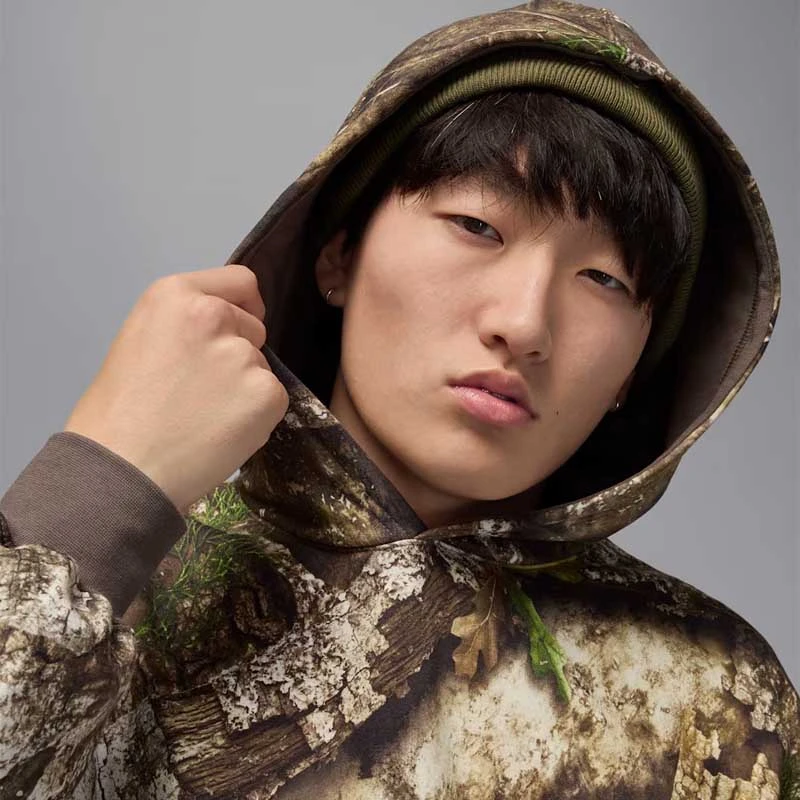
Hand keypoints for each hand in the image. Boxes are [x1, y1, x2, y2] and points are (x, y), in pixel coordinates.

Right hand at [63, 264, 288, 513]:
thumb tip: (226, 331)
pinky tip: (221, 433)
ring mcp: (243, 354)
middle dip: (237, 352)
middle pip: (254, 327)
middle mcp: (214, 314)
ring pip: (261, 367)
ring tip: (205, 417)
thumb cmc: (119, 414)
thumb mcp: (143, 340)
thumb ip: (186, 325)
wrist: (123, 469)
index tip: (235, 328)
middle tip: (201, 390)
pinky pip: (274, 399)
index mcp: (175, 294)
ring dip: (245, 388)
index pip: (241, 282)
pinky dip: (257, 417)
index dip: (242, 307)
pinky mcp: (267, 392)